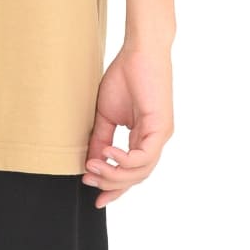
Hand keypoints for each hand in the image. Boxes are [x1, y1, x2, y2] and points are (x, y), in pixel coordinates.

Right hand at [82, 44, 173, 207]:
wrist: (139, 51)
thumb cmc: (124, 76)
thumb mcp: (106, 114)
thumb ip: (101, 138)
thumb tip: (90, 163)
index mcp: (143, 138)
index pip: (131, 172)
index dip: (113, 188)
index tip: (94, 199)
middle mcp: (155, 140)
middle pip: (136, 177)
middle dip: (111, 184)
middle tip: (88, 181)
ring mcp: (160, 136)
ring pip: (141, 171)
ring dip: (115, 174)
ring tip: (93, 167)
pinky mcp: (161, 127)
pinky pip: (144, 156)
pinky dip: (125, 160)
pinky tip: (107, 154)